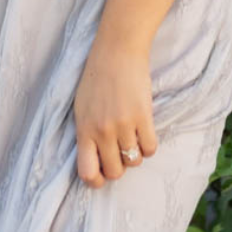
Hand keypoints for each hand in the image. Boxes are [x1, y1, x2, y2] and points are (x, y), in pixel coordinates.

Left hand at [72, 39, 158, 186]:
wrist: (117, 51)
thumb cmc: (96, 78)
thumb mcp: (81, 107)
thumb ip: (86, 133)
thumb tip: (95, 159)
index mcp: (83, 130)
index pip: (87, 172)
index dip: (96, 180)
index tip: (102, 175)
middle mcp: (102, 131)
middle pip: (115, 172)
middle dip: (119, 167)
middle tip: (120, 153)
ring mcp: (123, 125)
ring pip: (134, 161)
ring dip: (134, 154)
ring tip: (132, 138)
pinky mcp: (143, 116)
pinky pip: (150, 149)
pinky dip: (149, 145)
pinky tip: (144, 132)